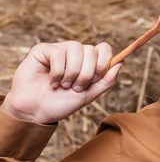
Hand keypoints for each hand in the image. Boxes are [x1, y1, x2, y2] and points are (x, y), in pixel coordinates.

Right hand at [1, 41, 122, 123]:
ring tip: (63, 85)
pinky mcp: (43, 49)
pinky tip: (52, 81)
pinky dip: (57, 71)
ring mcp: (59, 49)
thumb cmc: (61, 104)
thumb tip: (122, 62)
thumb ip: (106, 81)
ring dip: (71, 73)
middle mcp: (75, 53)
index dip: (104, 62)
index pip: (104, 48)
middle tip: (75, 87)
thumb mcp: (88, 95)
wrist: (36, 113)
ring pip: (76, 48)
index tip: (96, 79)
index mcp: (88, 61)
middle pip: (92, 50)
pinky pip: (58, 53)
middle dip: (87, 74)